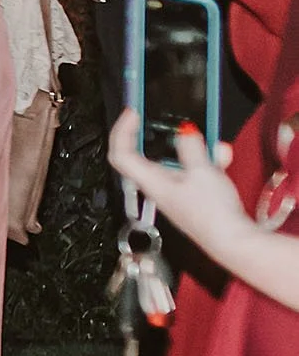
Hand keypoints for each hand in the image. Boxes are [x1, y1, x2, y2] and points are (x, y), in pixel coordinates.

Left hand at [108, 111, 251, 256]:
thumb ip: (191, 148)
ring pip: (175, 162)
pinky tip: (221, 159)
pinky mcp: (190, 199)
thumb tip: (184, 132)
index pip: (121, 153)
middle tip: (171, 122)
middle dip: (163, 136)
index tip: (132, 113)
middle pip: (146, 154)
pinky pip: (192, 173)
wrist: (233, 243)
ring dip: (193, 150)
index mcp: (151, 181)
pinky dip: (205, 163)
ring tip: (213, 146)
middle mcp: (158, 188)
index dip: (122, 130)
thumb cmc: (214, 215)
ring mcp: (174, 194)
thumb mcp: (203, 172)